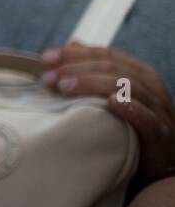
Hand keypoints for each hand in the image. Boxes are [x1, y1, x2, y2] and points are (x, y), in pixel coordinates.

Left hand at [42, 42, 174, 184]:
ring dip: (94, 84)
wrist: (159, 161)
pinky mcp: (161, 134)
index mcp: (139, 74)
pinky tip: (111, 103)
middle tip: (50, 78)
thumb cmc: (133, 126)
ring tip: (66, 87)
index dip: (75, 54)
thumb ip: (95, 69)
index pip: (106, 55)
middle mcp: (151, 87)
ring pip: (128, 87)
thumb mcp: (112, 93)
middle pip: (113, 68)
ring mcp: (158, 110)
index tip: (46, 59)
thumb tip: (73, 45)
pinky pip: (149, 119)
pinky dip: (131, 108)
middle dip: (77, 69)